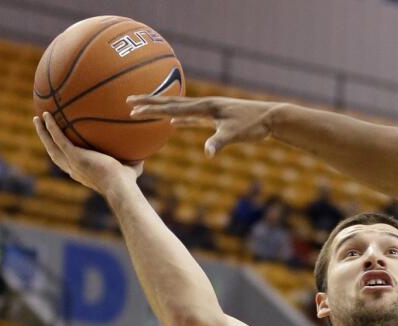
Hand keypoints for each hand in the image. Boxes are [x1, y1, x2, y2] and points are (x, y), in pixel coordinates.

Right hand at [34, 113, 141, 193]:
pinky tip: (47, 115)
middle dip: (46, 140)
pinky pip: (58, 138)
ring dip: (43, 131)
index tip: (57, 143)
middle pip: (53, 152)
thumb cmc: (127, 183)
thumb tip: (143, 156)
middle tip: (40, 127)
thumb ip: (133, 163)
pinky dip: (51, 127)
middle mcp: (73, 169)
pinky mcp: (74, 156)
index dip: (61, 152)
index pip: (67, 161)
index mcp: (82, 172)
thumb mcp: (129, 170)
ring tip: (37, 118)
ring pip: (51, 145)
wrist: (121, 187)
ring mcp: (72, 162)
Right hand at [129, 95, 282, 156]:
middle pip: (170, 104)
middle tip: (127, 101)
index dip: (152, 110)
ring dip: (161, 109)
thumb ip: (219, 142)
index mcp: (205, 108)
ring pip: (179, 109)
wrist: (270, 118)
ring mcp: (209, 111)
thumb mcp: (235, 134)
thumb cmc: (253, 125)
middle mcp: (204, 106)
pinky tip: (173, 123)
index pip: (172, 109)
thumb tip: (207, 153)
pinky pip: (192, 118)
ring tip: (145, 108)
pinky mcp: (215, 118)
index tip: (132, 110)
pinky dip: (180, 119)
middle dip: (149, 103)